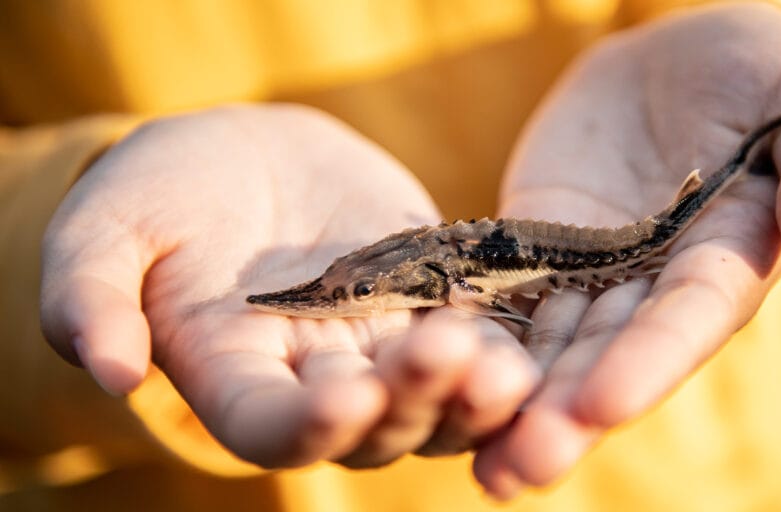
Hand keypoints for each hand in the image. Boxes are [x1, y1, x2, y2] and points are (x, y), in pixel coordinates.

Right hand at [40, 104, 539, 467]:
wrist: (243, 159)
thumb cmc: (163, 194)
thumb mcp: (107, 230)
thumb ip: (91, 296)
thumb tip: (106, 370)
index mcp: (233, 376)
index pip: (270, 429)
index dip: (308, 425)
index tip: (347, 398)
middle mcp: (315, 381)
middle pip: (370, 427)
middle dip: (411, 400)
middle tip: (447, 359)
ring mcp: (379, 350)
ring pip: (435, 404)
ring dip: (473, 397)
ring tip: (505, 368)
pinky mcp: (429, 308)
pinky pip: (477, 344)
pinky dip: (505, 348)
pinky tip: (533, 335)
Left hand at [473, 3, 780, 496]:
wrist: (676, 54)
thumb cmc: (758, 71)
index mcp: (730, 258)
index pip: (689, 318)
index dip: (649, 361)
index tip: (601, 405)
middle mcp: (658, 284)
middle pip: (613, 355)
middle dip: (569, 412)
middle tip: (518, 469)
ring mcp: (593, 270)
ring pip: (554, 345)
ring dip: (518, 401)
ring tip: (479, 466)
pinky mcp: (537, 247)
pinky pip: (504, 296)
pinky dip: (476, 338)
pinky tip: (435, 379)